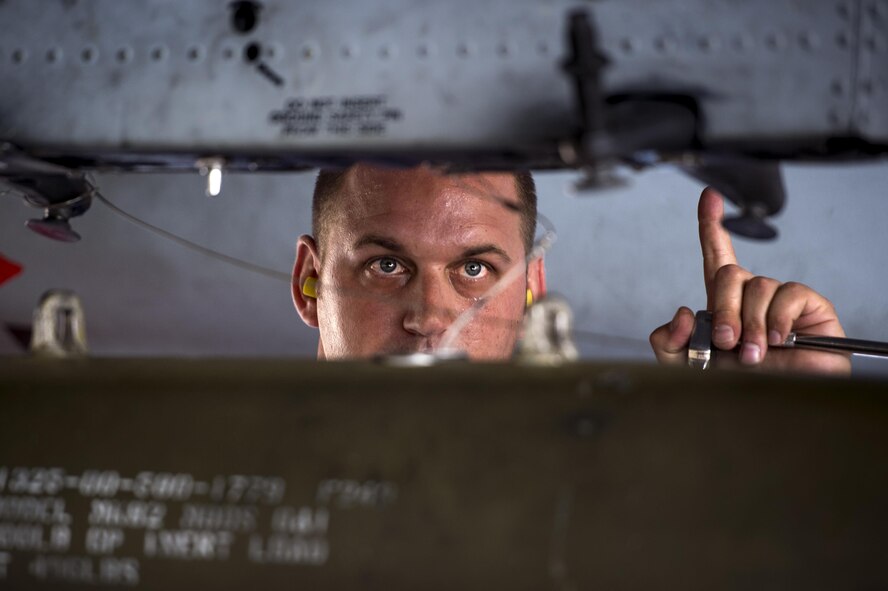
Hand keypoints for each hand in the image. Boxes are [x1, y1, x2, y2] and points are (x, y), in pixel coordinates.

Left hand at [649, 187, 850, 373]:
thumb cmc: (737, 389)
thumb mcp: (686, 367)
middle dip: (723, 309)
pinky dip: (776, 319)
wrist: (776, 408)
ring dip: (750, 323)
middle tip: (727, 342)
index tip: (709, 197)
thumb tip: (682, 312)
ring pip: (756, 285)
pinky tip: (778, 341)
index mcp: (724, 304)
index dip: (711, 226)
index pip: (716, 255)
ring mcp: (781, 299)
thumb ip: (667, 342)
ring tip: (753, 353)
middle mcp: (751, 296)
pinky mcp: (809, 305)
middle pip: (728, 272)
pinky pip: (786, 293)